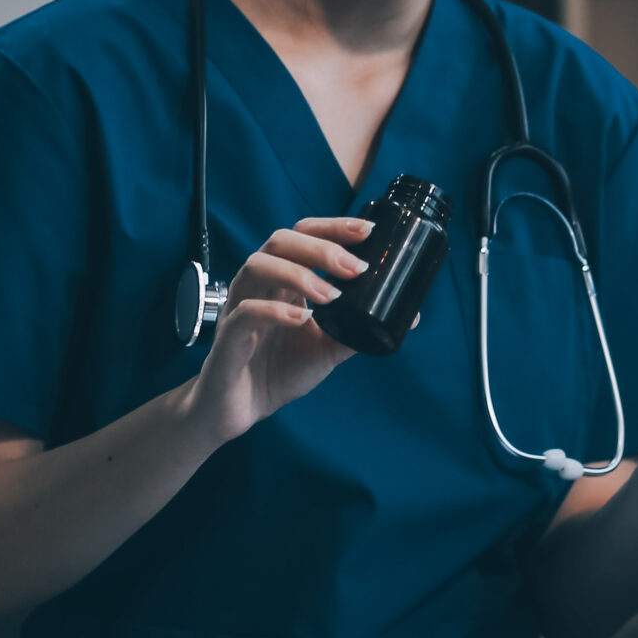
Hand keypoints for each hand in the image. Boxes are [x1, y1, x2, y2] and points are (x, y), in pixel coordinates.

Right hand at [185, 216, 370, 444]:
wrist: (239, 410)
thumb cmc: (278, 371)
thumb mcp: (327, 347)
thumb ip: (360, 328)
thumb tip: (409, 315)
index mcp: (283, 280)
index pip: (303, 235)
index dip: (333, 227)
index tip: (367, 231)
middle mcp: (260, 285)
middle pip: (280, 240)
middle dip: (320, 247)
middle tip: (355, 267)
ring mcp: (240, 307)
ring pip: (257, 266)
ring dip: (299, 274)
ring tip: (331, 296)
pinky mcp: (228, 337)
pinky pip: (245, 312)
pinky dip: (274, 310)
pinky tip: (302, 319)